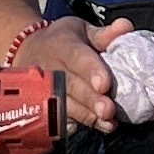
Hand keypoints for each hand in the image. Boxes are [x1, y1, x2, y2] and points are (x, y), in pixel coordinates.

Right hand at [17, 17, 130, 131]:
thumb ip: (104, 34)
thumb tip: (126, 27)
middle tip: (108, 110)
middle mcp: (50, 67)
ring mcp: (42, 89)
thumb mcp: (80, 29)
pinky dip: (77, 125)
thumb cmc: (62, 40)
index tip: (105, 84)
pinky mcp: (41, 105)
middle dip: (89, 99)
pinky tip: (95, 127)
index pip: (76, 57)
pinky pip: (57, 118)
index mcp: (61, 44)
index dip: (90, 70)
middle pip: (70, 85)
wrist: (26, 50)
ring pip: (64, 105)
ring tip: (107, 123)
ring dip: (86, 116)